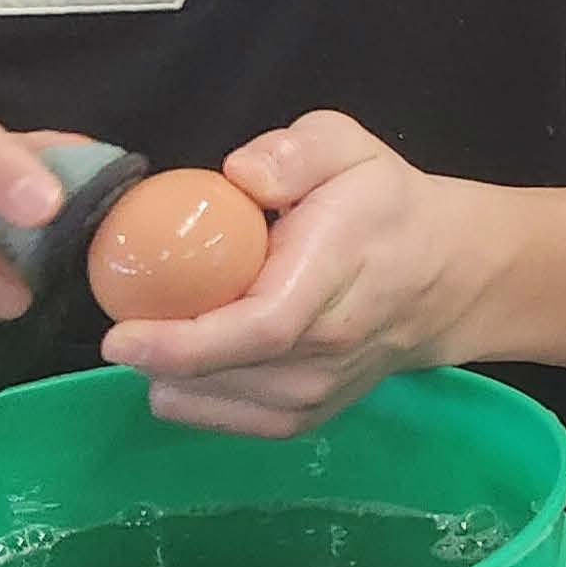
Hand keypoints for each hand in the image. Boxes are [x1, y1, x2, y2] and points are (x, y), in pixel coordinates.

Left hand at [99, 111, 501, 438]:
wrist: (446, 278)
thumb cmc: (384, 206)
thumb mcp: (347, 146)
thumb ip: (295, 150)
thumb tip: (238, 176)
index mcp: (335, 273)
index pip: (261, 327)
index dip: (184, 341)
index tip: (119, 334)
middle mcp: (328, 348)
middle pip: (225, 373)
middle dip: (154, 351)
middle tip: (125, 309)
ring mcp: (318, 395)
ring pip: (212, 402)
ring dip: (167, 370)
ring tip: (165, 320)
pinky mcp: (304, 419)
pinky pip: (221, 419)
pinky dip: (186, 391)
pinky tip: (183, 354)